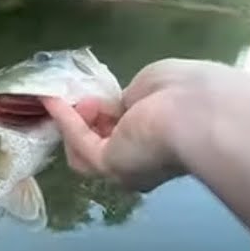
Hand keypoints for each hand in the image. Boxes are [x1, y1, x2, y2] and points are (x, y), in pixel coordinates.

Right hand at [43, 58, 233, 191]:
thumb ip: (134, 97)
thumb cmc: (185, 91)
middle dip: (88, 119)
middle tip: (76, 97)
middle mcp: (147, 158)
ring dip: (72, 123)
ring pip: (88, 151)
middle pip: (106, 144)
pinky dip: (65, 121)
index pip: (132, 130)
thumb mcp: (155, 84)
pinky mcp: (111, 166)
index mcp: (165, 137)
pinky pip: (82, 143)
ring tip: (56, 97)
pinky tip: (50, 99)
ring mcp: (127, 167)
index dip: (112, 112)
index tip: (101, 96)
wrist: (198, 112)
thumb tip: (121, 106)